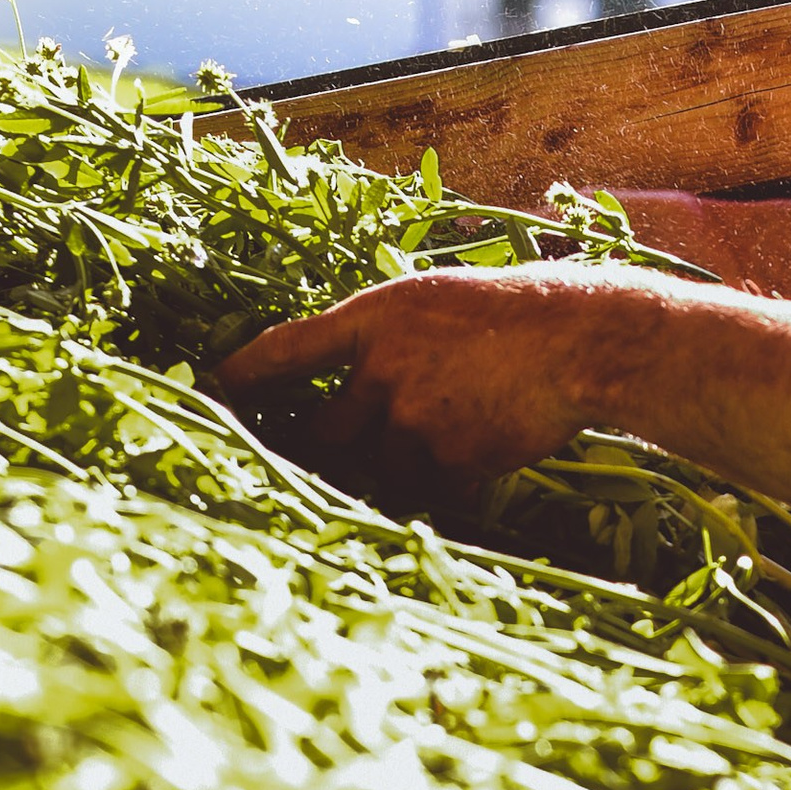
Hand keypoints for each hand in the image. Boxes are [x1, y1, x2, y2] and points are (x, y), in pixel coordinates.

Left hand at [217, 266, 627, 493]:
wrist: (581, 341)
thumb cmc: (518, 312)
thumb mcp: (437, 303)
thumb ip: (386, 340)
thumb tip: (351, 384)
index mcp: (372, 319)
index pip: (281, 352)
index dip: (240, 378)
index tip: (209, 392)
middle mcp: (379, 371)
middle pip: (324, 431)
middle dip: (334, 443)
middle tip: (355, 441)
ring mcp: (412, 421)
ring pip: (380, 465)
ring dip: (405, 460)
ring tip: (459, 423)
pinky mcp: (448, 463)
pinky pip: (428, 486)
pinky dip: (447, 476)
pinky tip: (485, 443)